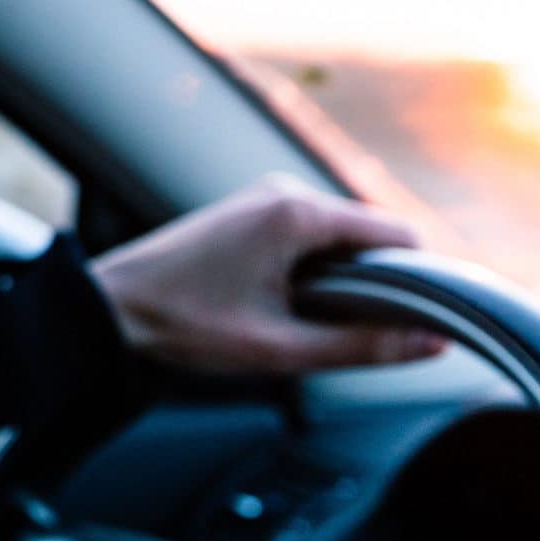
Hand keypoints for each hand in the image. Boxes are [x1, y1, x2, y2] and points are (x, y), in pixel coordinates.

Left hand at [89, 175, 447, 375]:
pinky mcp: (249, 214)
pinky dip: (316, 270)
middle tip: (358, 335)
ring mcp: (264, 198)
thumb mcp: (280, 349)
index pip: (396, 234)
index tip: (420, 322)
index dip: (419, 280)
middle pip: (369, 235)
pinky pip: (308, 237)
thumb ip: (362, 347)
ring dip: (344, 279)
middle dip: (377, 283)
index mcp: (297, 212)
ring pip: (338, 238)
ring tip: (314, 323)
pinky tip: (292, 306)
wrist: (108, 310)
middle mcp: (284, 191)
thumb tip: (431, 345)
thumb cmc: (183, 327)